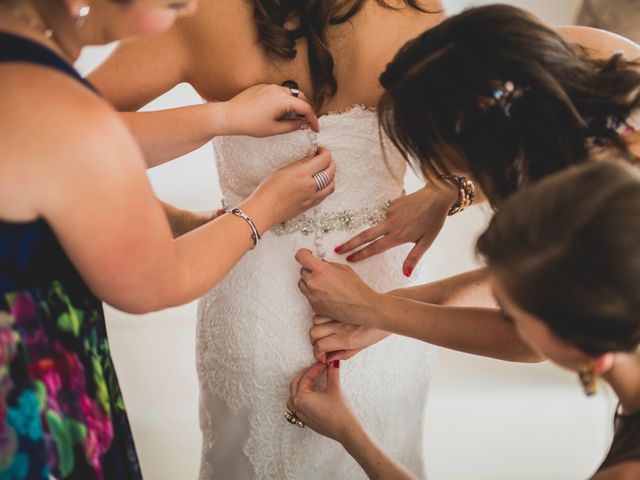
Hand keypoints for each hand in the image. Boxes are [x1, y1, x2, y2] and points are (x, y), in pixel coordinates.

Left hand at [218, 84, 319, 136]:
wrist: (229, 115)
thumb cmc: (250, 124)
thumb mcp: (274, 129)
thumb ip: (292, 126)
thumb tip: (304, 124)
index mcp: (283, 100)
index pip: (306, 108)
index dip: (313, 119)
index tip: (315, 128)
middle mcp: (278, 90)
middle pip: (301, 97)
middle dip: (306, 109)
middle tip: (307, 122)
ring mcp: (269, 87)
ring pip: (290, 94)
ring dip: (296, 104)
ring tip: (294, 118)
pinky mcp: (262, 87)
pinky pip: (279, 92)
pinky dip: (284, 101)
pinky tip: (280, 112)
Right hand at [244, 147, 335, 229]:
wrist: (264, 210)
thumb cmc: (268, 189)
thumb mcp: (283, 170)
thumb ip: (300, 163)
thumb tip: (313, 155)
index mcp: (302, 174)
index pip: (324, 159)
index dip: (325, 151)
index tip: (319, 149)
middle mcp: (310, 186)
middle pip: (331, 171)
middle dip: (330, 162)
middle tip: (323, 158)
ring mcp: (312, 197)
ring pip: (332, 185)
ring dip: (331, 176)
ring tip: (323, 171)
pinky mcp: (310, 205)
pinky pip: (325, 195)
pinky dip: (326, 187)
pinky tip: (319, 183)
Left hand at [288, 362, 361, 443]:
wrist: (347, 430)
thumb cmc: (340, 411)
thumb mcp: (335, 388)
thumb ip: (332, 373)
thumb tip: (333, 362)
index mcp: (302, 397)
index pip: (306, 377)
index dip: (316, 368)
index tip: (324, 363)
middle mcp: (298, 406)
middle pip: (295, 385)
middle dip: (305, 374)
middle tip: (317, 368)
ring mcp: (300, 415)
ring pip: (293, 397)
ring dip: (299, 386)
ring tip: (310, 379)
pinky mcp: (306, 420)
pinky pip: (297, 406)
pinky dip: (300, 397)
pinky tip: (310, 394)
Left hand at [295, 249, 379, 326]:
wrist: (361, 307)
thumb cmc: (356, 289)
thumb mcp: (343, 268)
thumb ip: (328, 264)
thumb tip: (320, 263)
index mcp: (321, 270)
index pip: (301, 257)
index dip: (303, 253)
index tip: (306, 254)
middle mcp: (314, 283)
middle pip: (302, 271)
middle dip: (310, 269)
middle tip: (320, 271)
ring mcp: (312, 296)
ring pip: (302, 283)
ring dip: (309, 280)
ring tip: (323, 282)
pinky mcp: (314, 306)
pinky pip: (308, 295)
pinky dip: (313, 292)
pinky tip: (326, 293)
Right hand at [310, 315, 390, 362]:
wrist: (387, 313)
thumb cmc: (377, 331)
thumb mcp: (362, 347)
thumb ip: (344, 354)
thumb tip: (329, 358)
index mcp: (348, 339)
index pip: (320, 346)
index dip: (317, 353)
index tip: (322, 355)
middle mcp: (342, 327)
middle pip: (313, 333)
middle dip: (314, 341)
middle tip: (322, 344)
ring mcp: (340, 315)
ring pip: (315, 321)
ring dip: (317, 328)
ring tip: (325, 331)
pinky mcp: (340, 307)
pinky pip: (323, 310)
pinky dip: (321, 317)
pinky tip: (329, 321)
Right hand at [334, 185, 456, 275]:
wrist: (437, 196)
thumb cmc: (434, 221)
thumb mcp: (427, 242)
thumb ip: (414, 257)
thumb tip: (406, 274)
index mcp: (398, 235)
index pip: (375, 247)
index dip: (361, 254)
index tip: (349, 259)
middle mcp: (391, 224)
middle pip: (365, 235)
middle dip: (350, 243)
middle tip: (337, 250)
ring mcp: (389, 212)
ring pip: (378, 225)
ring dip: (382, 230)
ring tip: (405, 225)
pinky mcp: (391, 204)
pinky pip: (387, 215)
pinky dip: (393, 220)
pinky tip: (407, 217)